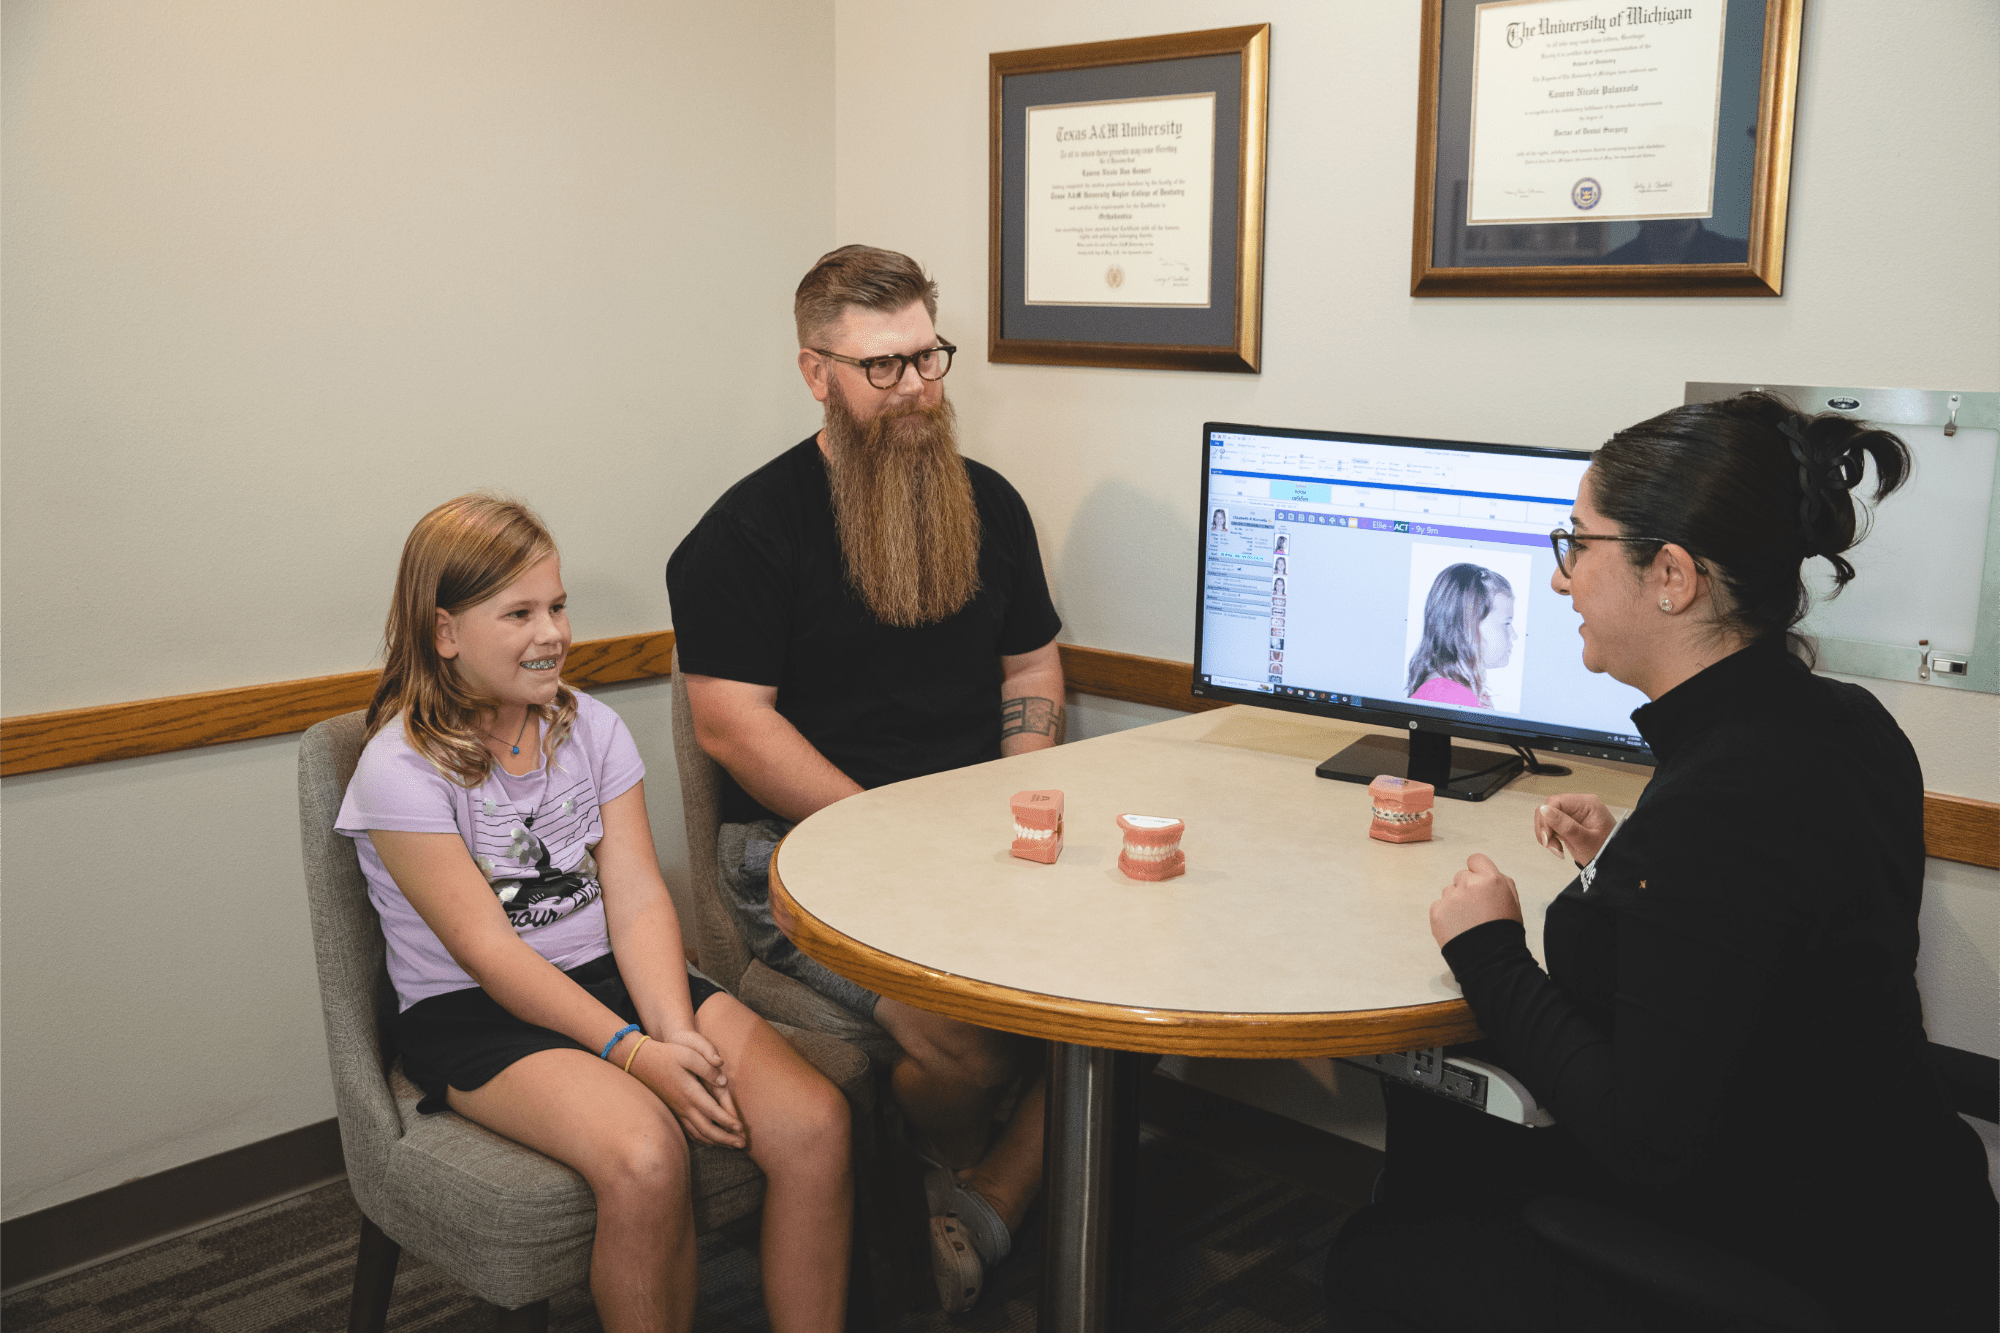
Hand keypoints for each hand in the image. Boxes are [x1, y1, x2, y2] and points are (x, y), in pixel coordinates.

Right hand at [629, 1029, 745, 1148]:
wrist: (640, 1060)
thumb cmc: (667, 1055)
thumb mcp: (689, 1054)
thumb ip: (707, 1067)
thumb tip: (724, 1081)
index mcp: (690, 1092)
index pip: (712, 1112)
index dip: (728, 1122)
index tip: (741, 1129)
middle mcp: (684, 1106)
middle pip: (707, 1130)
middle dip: (726, 1139)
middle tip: (743, 1145)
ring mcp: (678, 1110)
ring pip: (698, 1133)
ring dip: (716, 1142)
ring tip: (731, 1146)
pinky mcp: (674, 1111)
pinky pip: (690, 1131)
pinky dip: (703, 1139)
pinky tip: (711, 1140)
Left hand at [1430, 853, 1521, 947]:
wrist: (1491, 959)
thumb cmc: (1505, 932)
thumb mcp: (1514, 902)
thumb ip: (1502, 882)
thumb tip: (1488, 874)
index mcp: (1490, 879)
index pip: (1475, 860)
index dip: (1478, 871)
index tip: (1479, 883)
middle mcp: (1468, 884)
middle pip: (1462, 876)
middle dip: (1467, 889)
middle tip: (1476, 909)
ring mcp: (1450, 897)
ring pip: (1449, 892)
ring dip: (1456, 902)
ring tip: (1467, 922)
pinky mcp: (1437, 911)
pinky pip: (1439, 906)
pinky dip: (1446, 915)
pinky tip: (1457, 928)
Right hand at [1533, 793, 1615, 865]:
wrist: (1613, 862)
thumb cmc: (1606, 851)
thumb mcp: (1585, 841)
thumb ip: (1565, 825)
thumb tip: (1544, 809)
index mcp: (1587, 804)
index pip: (1556, 802)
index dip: (1546, 818)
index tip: (1546, 838)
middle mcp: (1579, 804)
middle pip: (1549, 808)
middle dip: (1545, 828)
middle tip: (1551, 846)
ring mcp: (1573, 812)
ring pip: (1546, 816)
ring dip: (1545, 834)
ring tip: (1557, 849)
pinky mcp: (1568, 821)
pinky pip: (1550, 824)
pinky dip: (1549, 837)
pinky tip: (1558, 847)